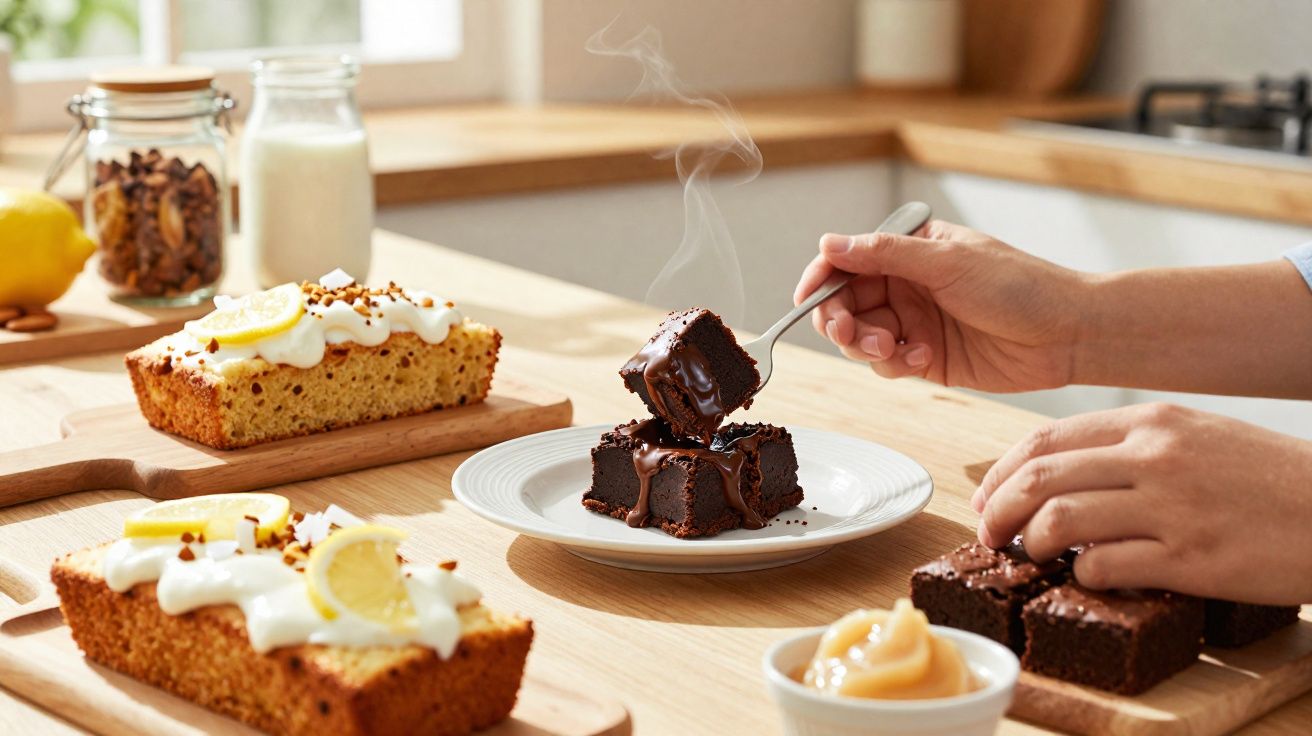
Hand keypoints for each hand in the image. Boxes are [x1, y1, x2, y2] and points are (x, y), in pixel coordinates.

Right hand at [794, 220, 1089, 391]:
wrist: (1067, 335)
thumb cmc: (1020, 286)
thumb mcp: (948, 262)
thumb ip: (884, 255)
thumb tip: (830, 243)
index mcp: (909, 250)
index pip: (847, 260)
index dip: (821, 279)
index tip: (806, 298)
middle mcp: (906, 284)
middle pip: (845, 303)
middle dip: (842, 320)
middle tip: (854, 334)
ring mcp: (914, 322)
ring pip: (860, 338)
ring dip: (868, 346)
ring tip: (896, 350)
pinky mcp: (925, 358)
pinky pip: (886, 364)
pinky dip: (894, 364)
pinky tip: (923, 360)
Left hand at [974, 403, 1311, 604]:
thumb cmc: (1264, 477)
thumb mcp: (1195, 435)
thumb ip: (1129, 446)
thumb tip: (1060, 473)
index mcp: (1151, 421)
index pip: (1046, 440)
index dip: (1002, 473)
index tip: (987, 498)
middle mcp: (1155, 457)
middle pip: (1040, 479)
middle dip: (998, 511)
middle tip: (988, 535)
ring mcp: (1172, 509)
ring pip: (1060, 522)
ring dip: (1031, 544)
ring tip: (1032, 555)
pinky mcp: (1191, 560)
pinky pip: (1105, 567)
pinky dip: (1083, 575)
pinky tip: (1090, 576)